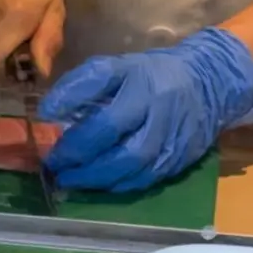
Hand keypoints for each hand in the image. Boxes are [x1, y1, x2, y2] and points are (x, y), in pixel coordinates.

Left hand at [40, 27, 252, 192]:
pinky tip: (99, 182)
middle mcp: (160, 117)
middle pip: (123, 151)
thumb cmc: (149, 75)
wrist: (206, 82)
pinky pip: (146, 180)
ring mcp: (174, 142)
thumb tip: (47, 112)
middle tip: (56, 166)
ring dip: (98, 179)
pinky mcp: (180, 160)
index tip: (46, 130)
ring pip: (135, 170)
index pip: (107, 116)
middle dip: (84, 163)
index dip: (76, 133)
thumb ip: (81, 86)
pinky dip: (118, 184)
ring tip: (70, 179)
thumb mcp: (116, 67)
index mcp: (143, 89)